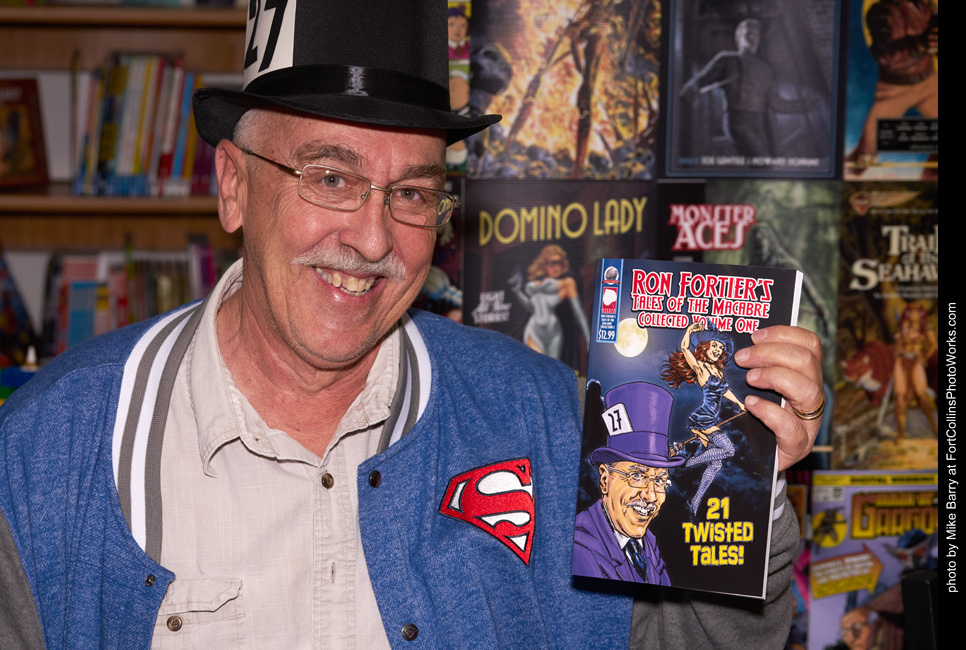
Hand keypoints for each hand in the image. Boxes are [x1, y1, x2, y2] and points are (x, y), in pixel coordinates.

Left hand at [733, 326, 823, 470]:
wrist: (759, 458)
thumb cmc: (758, 417)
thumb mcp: (760, 387)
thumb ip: (756, 367)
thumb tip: (737, 345)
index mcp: (806, 375)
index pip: (810, 344)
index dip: (784, 334)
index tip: (755, 335)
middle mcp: (813, 396)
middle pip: (807, 362)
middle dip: (771, 353)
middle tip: (742, 358)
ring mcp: (809, 422)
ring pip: (808, 391)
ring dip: (774, 377)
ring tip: (749, 379)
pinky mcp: (797, 446)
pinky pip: (791, 427)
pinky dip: (769, 412)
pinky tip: (751, 405)